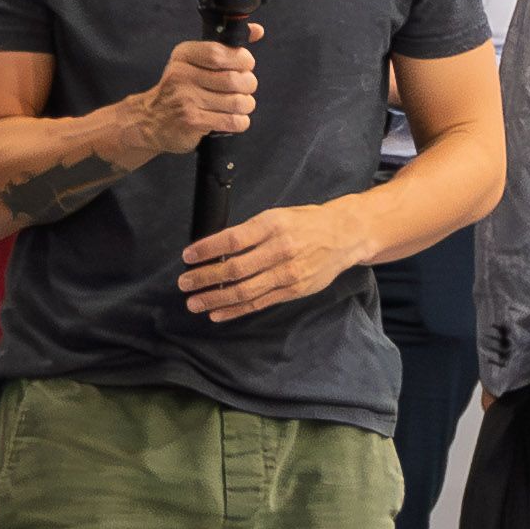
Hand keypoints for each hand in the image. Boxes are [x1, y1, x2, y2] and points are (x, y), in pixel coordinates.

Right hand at [138, 31, 264, 159]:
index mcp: (183, 56)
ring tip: (242, 105)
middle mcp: (182, 75)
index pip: (220, 53)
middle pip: (232, 79)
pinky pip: (231, 121)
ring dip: (246, 105)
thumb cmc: (180, 89)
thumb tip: (258, 30)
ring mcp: (186, 100)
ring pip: (236, 102)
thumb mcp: (193, 62)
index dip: (241, 60)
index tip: (246, 66)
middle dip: (248, 84)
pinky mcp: (192, 121)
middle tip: (245, 88)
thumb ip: (225, 47)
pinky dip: (241, 121)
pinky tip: (235, 119)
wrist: (150, 121)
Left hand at [181, 202, 370, 319]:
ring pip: (244, 290)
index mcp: (273, 225)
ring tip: (194, 303)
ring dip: (215, 299)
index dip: (207, 250)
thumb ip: (251, 232)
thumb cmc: (307, 222)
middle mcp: (280, 250)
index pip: (232, 240)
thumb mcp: (278, 215)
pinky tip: (217, 313)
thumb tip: (216, 247)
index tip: (187, 256)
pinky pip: (259, 303)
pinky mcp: (293, 291)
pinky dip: (236, 310)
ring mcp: (287, 273)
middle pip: (235, 269)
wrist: (345, 236)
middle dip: (205, 278)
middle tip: (184, 283)